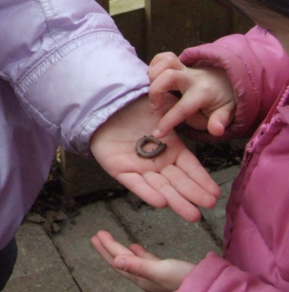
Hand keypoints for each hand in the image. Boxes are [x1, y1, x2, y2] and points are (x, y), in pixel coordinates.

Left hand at [90, 94, 220, 221]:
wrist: (107, 107)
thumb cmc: (137, 107)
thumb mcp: (164, 108)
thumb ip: (181, 115)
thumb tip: (201, 115)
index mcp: (171, 149)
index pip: (190, 168)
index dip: (202, 180)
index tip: (215, 194)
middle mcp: (158, 162)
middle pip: (178, 182)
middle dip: (193, 194)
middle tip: (208, 206)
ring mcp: (141, 168)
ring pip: (160, 187)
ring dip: (175, 200)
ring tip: (192, 214)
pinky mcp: (122, 171)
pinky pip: (135, 184)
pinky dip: (147, 193)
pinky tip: (161, 202)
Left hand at [91, 230, 193, 291]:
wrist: (209, 287)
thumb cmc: (187, 280)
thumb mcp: (161, 271)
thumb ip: (138, 266)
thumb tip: (115, 261)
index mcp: (141, 277)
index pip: (119, 260)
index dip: (107, 247)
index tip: (97, 235)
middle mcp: (145, 278)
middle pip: (121, 261)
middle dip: (108, 248)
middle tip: (97, 236)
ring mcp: (154, 276)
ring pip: (131, 260)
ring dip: (120, 249)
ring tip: (110, 240)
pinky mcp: (165, 272)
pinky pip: (145, 261)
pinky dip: (138, 253)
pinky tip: (135, 247)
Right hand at [148, 52, 235, 138]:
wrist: (228, 82)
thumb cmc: (222, 102)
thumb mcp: (226, 115)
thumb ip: (218, 122)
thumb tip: (216, 130)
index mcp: (204, 93)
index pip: (182, 108)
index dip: (167, 122)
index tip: (157, 133)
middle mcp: (193, 77)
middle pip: (168, 75)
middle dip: (155, 91)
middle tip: (156, 106)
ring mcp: (186, 68)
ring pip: (165, 61)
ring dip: (154, 75)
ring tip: (155, 90)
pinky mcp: (179, 64)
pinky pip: (163, 57)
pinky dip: (154, 65)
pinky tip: (154, 78)